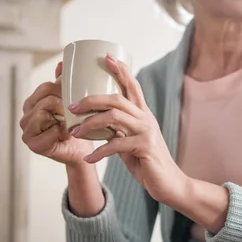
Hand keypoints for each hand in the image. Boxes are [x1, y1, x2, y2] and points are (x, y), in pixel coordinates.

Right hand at [20, 62, 93, 165]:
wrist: (79, 151)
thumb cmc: (75, 126)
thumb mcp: (70, 102)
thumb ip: (63, 84)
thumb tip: (62, 62)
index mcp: (32, 103)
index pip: (45, 87)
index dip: (62, 89)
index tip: (77, 95)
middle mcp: (26, 116)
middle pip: (46, 99)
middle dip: (64, 103)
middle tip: (77, 111)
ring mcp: (27, 131)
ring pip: (45, 113)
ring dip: (62, 117)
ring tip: (71, 122)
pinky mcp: (33, 144)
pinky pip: (48, 132)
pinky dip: (61, 132)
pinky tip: (67, 134)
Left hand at [68, 54, 187, 204]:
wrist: (169, 184)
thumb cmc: (149, 162)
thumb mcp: (132, 142)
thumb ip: (119, 131)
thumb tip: (99, 126)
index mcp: (143, 114)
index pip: (133, 86)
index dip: (121, 70)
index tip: (106, 57)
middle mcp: (146, 119)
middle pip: (117, 98)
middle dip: (92, 99)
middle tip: (72, 106)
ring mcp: (146, 132)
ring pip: (114, 117)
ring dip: (90, 124)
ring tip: (75, 132)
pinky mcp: (144, 147)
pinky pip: (116, 145)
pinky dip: (99, 152)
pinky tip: (89, 158)